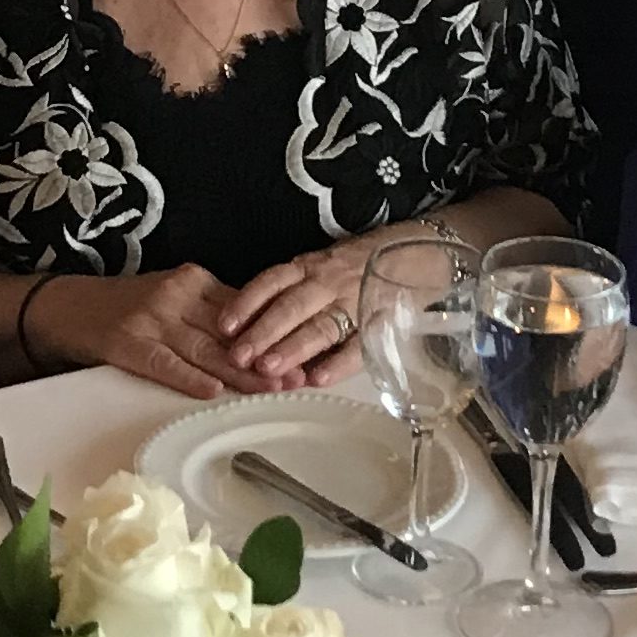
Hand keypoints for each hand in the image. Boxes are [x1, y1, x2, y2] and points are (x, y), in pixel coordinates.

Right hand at [34, 263, 293, 403]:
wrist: (71, 307)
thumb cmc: (130, 307)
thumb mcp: (177, 297)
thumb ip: (214, 314)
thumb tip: (264, 341)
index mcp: (194, 280)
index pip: (244, 310)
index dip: (275, 334)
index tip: (304, 355)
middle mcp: (177, 294)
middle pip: (230, 333)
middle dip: (266, 358)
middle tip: (298, 379)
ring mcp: (152, 318)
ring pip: (205, 350)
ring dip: (240, 374)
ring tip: (270, 390)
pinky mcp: (129, 343)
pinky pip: (166, 363)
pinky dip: (190, 378)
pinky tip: (212, 391)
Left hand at [220, 242, 375, 382]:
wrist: (411, 256)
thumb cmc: (351, 270)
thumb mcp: (317, 271)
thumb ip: (287, 296)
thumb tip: (245, 332)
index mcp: (309, 268)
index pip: (273, 281)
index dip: (247, 303)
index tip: (225, 326)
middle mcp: (329, 283)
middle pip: (292, 307)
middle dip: (264, 332)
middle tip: (239, 356)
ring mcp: (354, 304)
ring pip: (320, 326)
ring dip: (293, 348)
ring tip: (269, 369)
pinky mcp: (379, 326)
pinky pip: (357, 347)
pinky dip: (338, 364)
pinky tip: (318, 380)